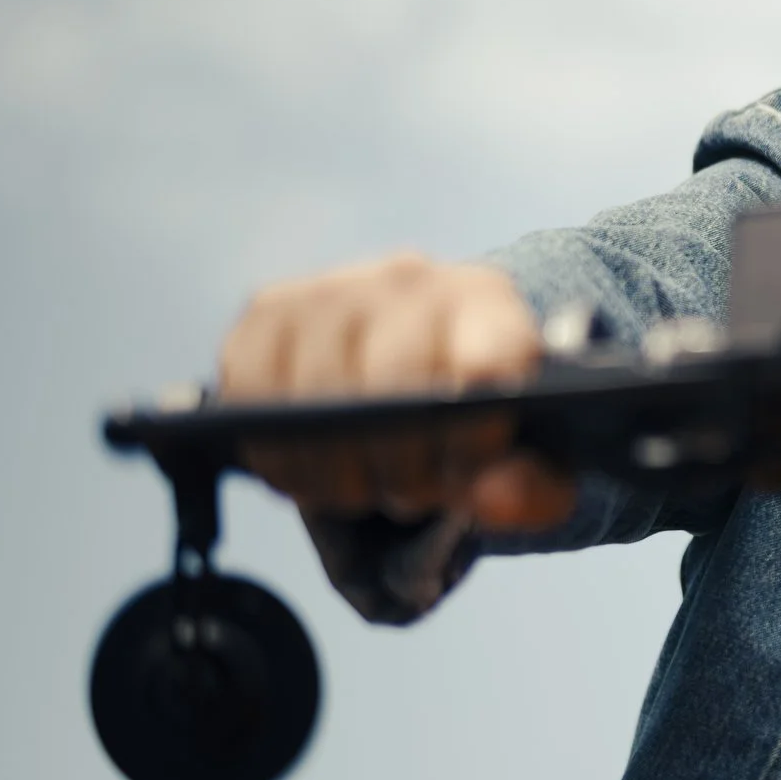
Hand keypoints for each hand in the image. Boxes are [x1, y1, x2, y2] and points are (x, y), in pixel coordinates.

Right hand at [217, 253, 574, 530]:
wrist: (417, 373)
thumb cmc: (477, 421)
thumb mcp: (525, 461)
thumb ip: (530, 487)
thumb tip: (495, 501)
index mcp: (490, 303)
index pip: (487, 362)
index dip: (473, 437)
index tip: (467, 471)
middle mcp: (410, 278)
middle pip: (393, 387)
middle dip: (402, 469)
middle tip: (411, 493)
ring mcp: (333, 288)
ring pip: (316, 400)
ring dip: (337, 471)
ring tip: (365, 485)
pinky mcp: (266, 312)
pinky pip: (250, 397)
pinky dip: (278, 454)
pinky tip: (309, 469)